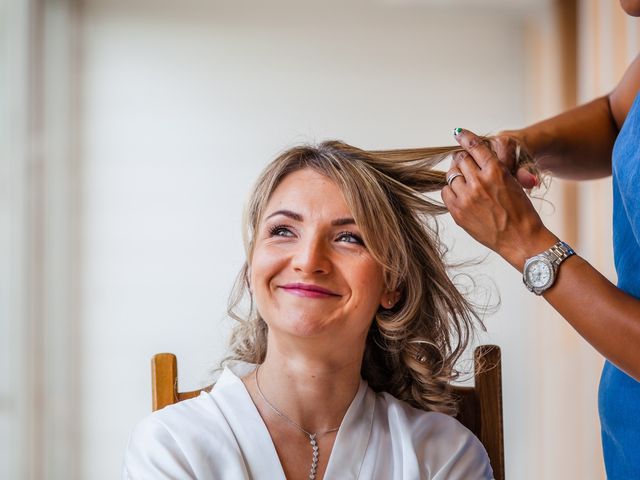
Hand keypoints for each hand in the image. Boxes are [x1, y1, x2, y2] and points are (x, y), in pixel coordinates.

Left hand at [442, 128, 556, 268]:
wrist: (520, 239)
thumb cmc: (521, 211)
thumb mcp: (512, 183)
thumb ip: (494, 168)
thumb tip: (477, 156)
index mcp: (495, 171)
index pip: (475, 147)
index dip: (465, 137)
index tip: (459, 133)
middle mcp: (479, 182)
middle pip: (460, 160)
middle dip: (462, 159)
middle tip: (464, 162)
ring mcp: (466, 197)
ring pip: (451, 175)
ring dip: (456, 174)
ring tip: (463, 179)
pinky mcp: (458, 212)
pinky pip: (445, 192)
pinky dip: (451, 190)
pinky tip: (460, 193)